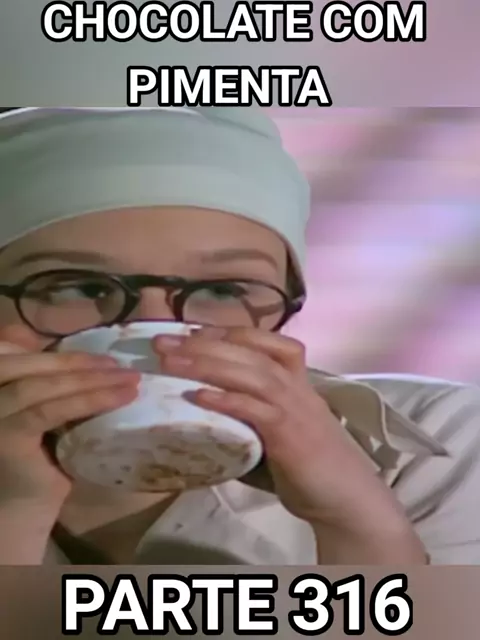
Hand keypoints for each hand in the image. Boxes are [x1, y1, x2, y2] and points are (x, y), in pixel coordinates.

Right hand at [0, 325, 139, 509]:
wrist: (19, 518)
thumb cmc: (33, 467)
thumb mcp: (39, 418)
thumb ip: (47, 389)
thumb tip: (85, 362)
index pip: (10, 353)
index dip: (50, 351)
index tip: (94, 355)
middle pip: (24, 364)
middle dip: (75, 361)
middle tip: (119, 365)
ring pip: (40, 386)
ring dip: (90, 379)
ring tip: (129, 379)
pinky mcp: (6, 438)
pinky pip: (50, 410)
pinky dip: (88, 400)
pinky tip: (121, 397)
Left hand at [155, 326, 425, 563]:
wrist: (347, 498)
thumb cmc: (312, 466)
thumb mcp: (282, 431)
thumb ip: (253, 416)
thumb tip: (208, 414)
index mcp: (297, 382)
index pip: (267, 341)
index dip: (228, 332)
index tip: (190, 332)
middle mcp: (297, 387)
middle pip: (249, 352)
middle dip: (204, 343)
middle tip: (163, 343)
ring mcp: (294, 408)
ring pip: (251, 373)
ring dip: (207, 364)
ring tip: (169, 362)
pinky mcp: (290, 434)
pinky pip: (255, 409)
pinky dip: (226, 400)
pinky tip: (197, 395)